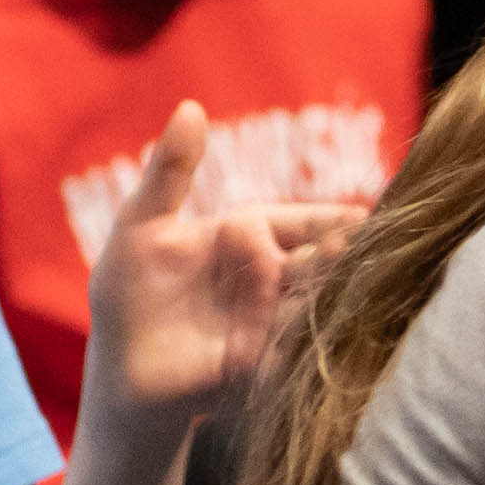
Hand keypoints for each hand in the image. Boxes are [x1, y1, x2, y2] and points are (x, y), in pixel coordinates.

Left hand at [79, 106, 364, 432]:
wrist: (122, 378)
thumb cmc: (127, 296)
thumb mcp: (141, 227)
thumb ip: (171, 172)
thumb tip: (191, 106)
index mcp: (251, 236)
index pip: (305, 222)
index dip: (335, 221)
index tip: (362, 219)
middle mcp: (275, 274)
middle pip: (323, 260)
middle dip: (343, 254)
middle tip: (351, 248)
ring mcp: (278, 317)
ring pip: (319, 299)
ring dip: (329, 291)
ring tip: (339, 277)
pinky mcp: (275, 360)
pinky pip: (299, 342)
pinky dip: (307, 333)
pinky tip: (311, 325)